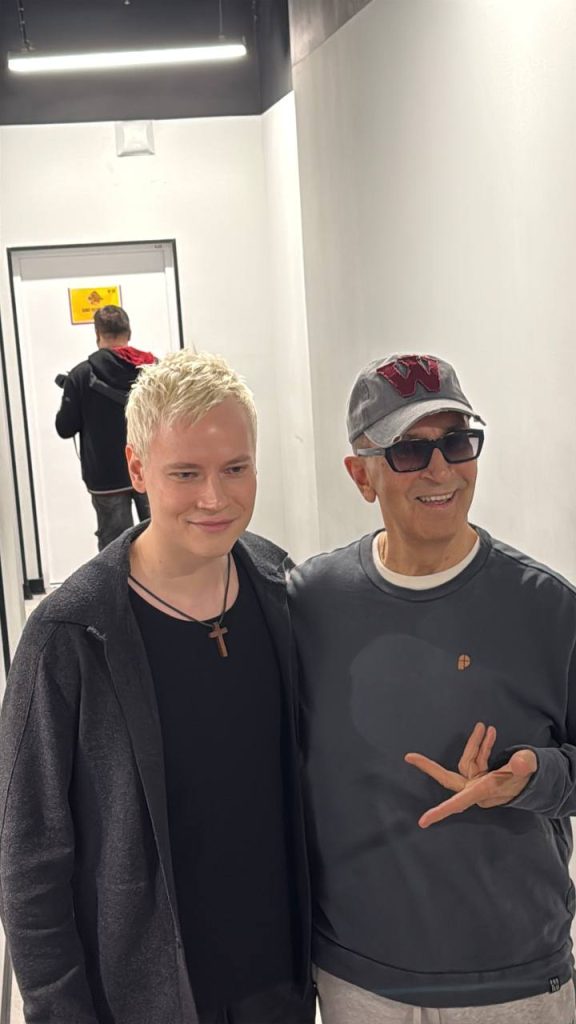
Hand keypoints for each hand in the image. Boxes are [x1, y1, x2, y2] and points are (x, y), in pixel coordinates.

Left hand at [404, 722, 536, 828]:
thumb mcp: (528, 769)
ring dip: (476, 744)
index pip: (458, 803)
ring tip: (486, 728)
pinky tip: (489, 732)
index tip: (422, 821)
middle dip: (429, 767)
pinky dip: (482, 746)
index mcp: (483, 792)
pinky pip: (476, 758)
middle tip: (409, 757)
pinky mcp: (480, 775)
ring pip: (468, 761)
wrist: (532, 780)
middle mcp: (476, 789)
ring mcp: (477, 781)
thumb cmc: (527, 778)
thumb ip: (524, 765)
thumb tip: (522, 761)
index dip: (441, 811)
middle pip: (448, 778)